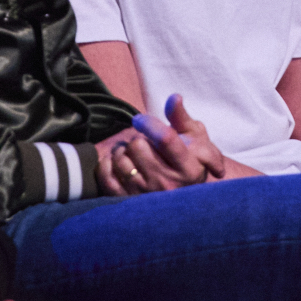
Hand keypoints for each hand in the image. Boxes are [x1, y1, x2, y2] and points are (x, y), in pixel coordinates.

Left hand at [97, 94, 227, 194]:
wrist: (182, 201)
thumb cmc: (188, 162)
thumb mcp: (194, 139)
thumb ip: (181, 118)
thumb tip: (174, 98)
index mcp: (189, 169)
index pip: (165, 138)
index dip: (149, 123)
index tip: (141, 120)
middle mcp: (168, 184)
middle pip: (138, 146)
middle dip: (137, 138)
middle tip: (142, 142)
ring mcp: (147, 195)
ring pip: (121, 159)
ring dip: (122, 151)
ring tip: (132, 154)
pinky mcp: (128, 202)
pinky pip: (106, 176)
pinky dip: (107, 164)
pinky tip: (117, 163)